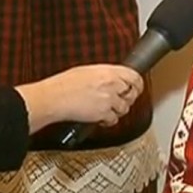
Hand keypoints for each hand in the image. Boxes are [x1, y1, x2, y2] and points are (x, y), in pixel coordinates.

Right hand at [15, 64, 143, 133]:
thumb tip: (114, 78)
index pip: (135, 76)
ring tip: (107, 109)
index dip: (138, 84)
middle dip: (129, 98)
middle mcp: (111, 84)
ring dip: (118, 110)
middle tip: (122, 101)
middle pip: (132, 93)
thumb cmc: (64, 84)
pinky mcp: (103, 113)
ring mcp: (108, 99)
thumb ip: (105, 74)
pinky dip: (108, 121)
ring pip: (125, 108)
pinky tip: (101, 118)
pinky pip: (113, 119)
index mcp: (108, 71)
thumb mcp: (87, 71)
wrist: (53, 98)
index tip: (137, 88)